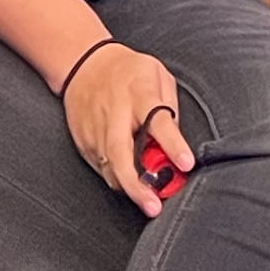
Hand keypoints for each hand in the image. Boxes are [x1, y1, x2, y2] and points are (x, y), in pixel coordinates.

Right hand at [59, 40, 192, 218]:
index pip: (158, 121)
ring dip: (129, 188)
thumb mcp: (157, 74)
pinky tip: (130, 184)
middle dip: (138, 185)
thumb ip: (169, 107)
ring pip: (109, 168)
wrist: (84, 64)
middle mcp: (114, 114)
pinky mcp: (84, 142)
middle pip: (122, 154)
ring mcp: (95, 131)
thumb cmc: (128, 70)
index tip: (186, 164)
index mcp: (139, 93)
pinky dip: (117, 179)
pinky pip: (102, 169)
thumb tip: (176, 142)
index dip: (173, 144)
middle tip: (154, 206)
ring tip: (148, 201)